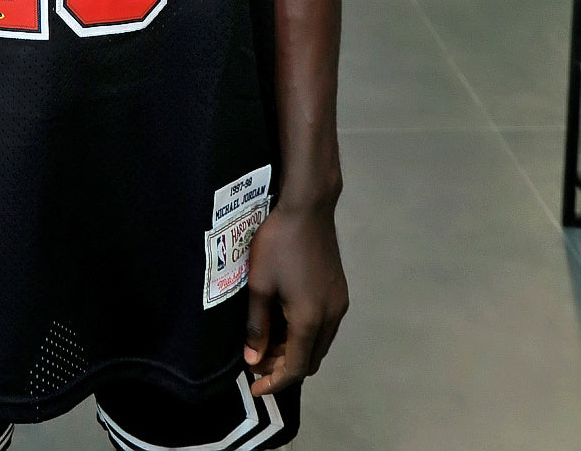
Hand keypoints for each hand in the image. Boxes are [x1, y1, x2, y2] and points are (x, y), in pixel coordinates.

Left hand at [243, 200, 347, 395]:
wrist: (308, 207)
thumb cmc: (278, 243)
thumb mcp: (259, 284)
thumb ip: (257, 326)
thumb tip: (253, 358)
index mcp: (310, 319)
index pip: (296, 368)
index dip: (274, 382)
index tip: (254, 386)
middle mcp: (331, 317)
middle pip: (310, 360)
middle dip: (284, 367)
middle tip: (257, 358)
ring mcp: (339, 304)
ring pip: (319, 344)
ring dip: (296, 351)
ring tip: (268, 341)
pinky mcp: (340, 291)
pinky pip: (325, 327)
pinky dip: (306, 335)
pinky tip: (286, 321)